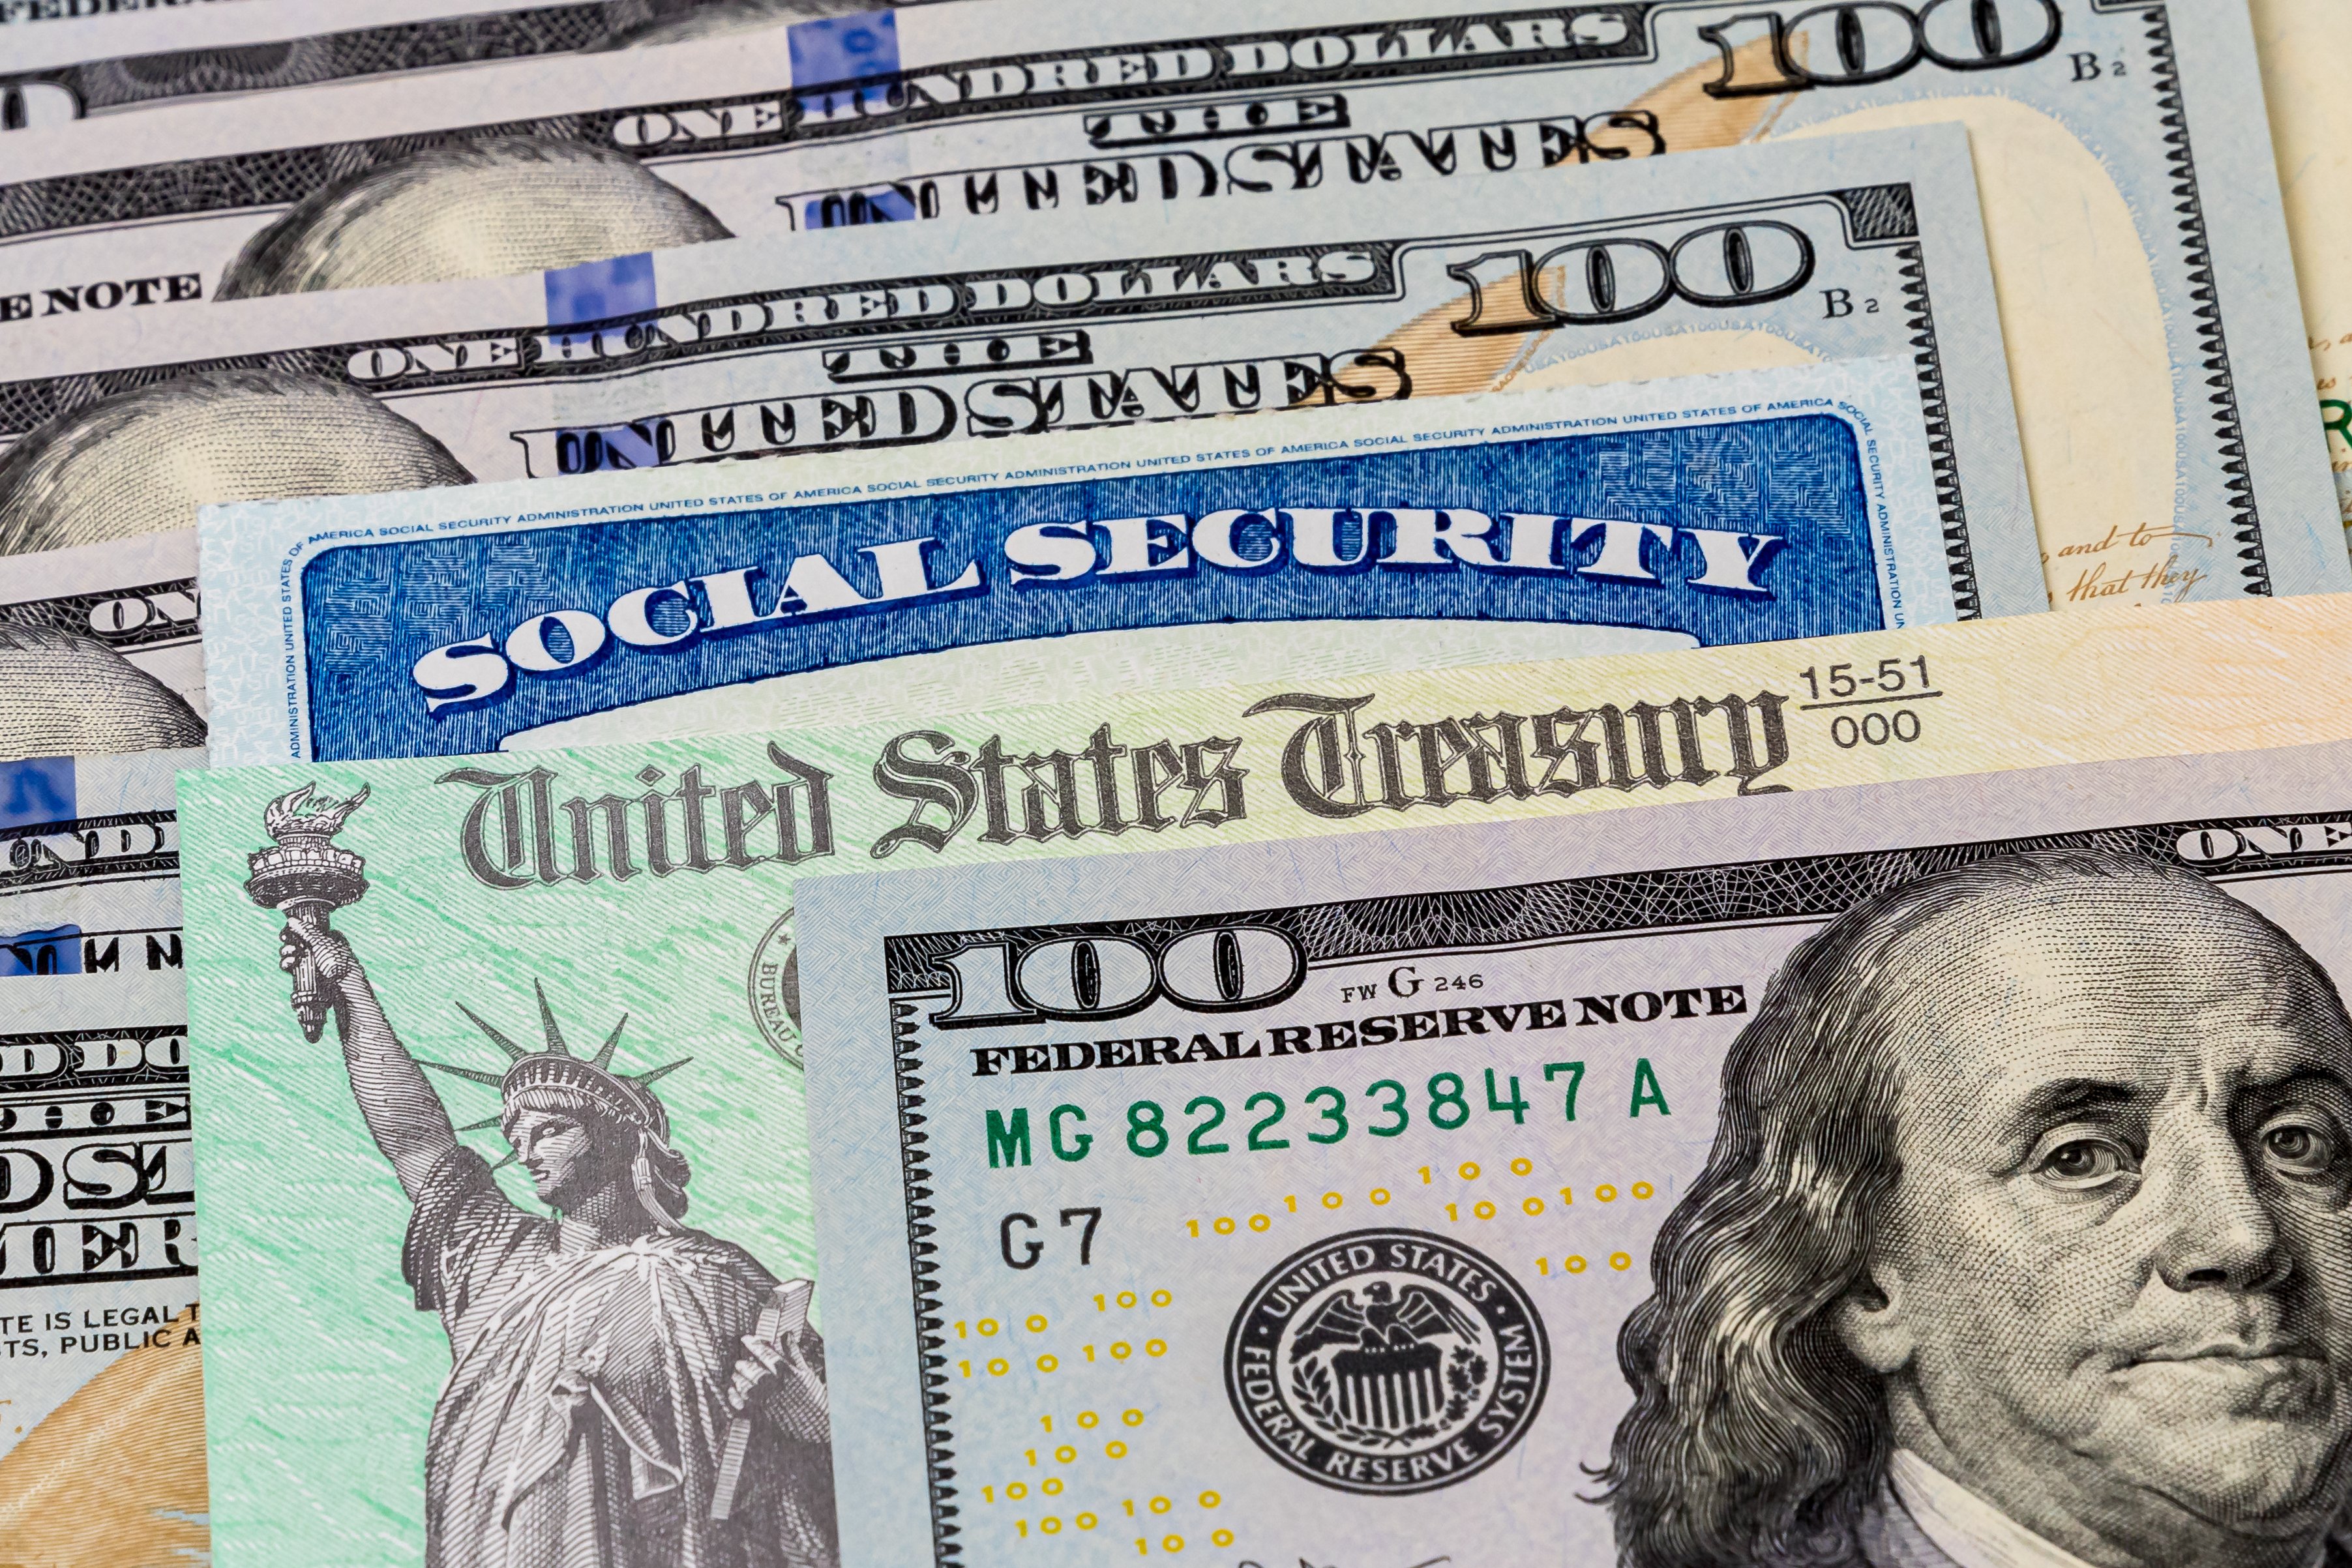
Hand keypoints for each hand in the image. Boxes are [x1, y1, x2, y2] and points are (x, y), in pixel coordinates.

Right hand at [279, 916, 360, 994]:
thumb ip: (307, 931)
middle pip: (297, 943)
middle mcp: (320, 950)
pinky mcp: (309, 977)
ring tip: (291, 959)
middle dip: (289, 945)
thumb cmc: (340, 964)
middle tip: (290, 949)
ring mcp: (314, 964)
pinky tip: (289, 965)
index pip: (306, 931)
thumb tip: (292, 920)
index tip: (286, 934)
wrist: (344, 989)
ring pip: (293, 957)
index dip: (294, 932)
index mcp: (328, 938)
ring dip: (287, 956)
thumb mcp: (323, 943)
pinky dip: (288, 966)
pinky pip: (293, 969)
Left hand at [727, 1318, 826, 1439]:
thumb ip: (794, 1353)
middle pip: (752, 1369)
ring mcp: (766, 1400)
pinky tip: (732, 1392)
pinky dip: (734, 1397)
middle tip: (738, 1362)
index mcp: (786, 1371)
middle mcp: (774, 1384)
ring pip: (745, 1384)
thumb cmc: (814, 1397)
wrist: (816, 1424)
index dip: (754, 1344)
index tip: (746, 1339)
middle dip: (743, 1364)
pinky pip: (742, 1403)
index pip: (765, 1353)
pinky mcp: (761, 1414)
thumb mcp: (806, 1372)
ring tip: (735, 1375)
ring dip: (738, 1378)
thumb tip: (786, 1334)